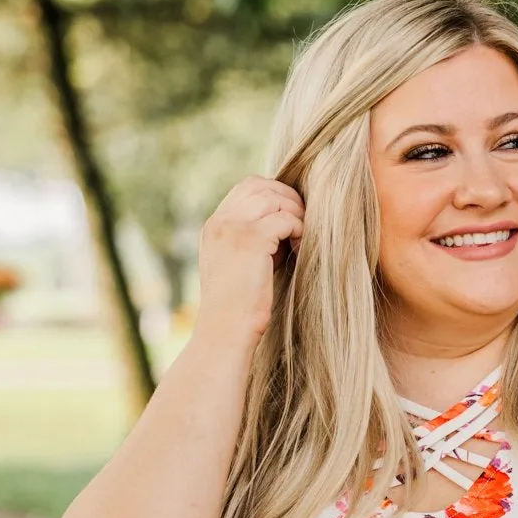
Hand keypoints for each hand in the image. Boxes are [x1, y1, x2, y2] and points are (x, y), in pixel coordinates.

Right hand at [196, 175, 304, 342]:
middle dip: (287, 197)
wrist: (226, 331)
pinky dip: (298, 228)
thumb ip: (255, 241)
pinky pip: (284, 219)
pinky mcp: (251, 241)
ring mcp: (233, 229)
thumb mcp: (239, 266)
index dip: (273, 194)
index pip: (246, 189)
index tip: (290, 215)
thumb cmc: (238, 308)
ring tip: (302, 235)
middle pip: (259, 186)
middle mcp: (220, 223)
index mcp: (214, 227)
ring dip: (294, 212)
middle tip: (303, 220)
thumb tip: (286, 224)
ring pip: (273, 198)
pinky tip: (300, 246)